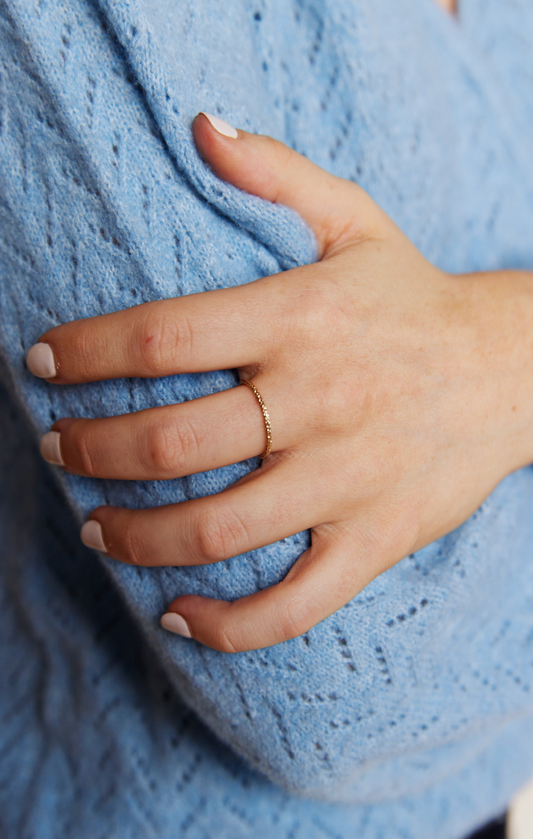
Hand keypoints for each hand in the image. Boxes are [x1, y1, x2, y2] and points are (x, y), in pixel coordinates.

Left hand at [28, 113, 532, 651]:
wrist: (513, 370)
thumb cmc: (415, 298)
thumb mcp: (355, 220)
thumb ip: (275, 171)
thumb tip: (200, 124)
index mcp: (300, 320)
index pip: (159, 338)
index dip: (84, 353)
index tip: (44, 364)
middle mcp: (318, 402)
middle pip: (168, 444)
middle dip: (89, 452)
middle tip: (58, 449)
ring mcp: (346, 482)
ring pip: (212, 530)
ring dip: (132, 536)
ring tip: (95, 526)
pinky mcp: (374, 541)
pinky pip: (290, 607)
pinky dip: (225, 625)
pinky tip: (177, 615)